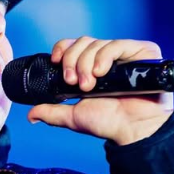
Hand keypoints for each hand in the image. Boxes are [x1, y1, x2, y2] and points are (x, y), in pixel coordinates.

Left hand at [27, 37, 173, 144]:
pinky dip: (104, 56)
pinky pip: (117, 44)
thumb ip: (52, 112)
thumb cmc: (109, 123)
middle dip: (72, 61)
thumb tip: (31, 116)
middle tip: (73, 82)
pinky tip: (101, 72)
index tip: (56, 61)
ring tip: (89, 85)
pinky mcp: (142, 53)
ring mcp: (124, 54)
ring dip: (86, 63)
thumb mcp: (73, 115)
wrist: (132, 130)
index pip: (74, 45)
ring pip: (96, 43)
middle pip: (82, 42)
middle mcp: (107, 58)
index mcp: (91, 67)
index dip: (63, 49)